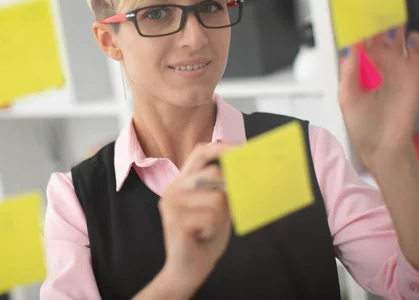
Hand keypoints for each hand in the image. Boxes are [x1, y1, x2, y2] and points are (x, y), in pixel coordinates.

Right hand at [158, 142, 232, 294]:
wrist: (187, 269)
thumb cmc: (206, 235)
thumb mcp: (218, 206)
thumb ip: (224, 187)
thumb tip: (246, 168)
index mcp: (181, 181)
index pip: (200, 152)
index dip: (223, 147)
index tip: (244, 150)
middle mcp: (173, 188)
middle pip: (215, 174)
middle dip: (230, 192)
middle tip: (226, 212)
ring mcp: (171, 203)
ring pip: (218, 198)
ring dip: (221, 218)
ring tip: (207, 229)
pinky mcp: (175, 220)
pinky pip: (212, 217)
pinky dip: (214, 230)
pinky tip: (201, 237)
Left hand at [338, 26, 418, 168]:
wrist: (384, 143)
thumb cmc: (361, 123)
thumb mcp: (347, 98)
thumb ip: (348, 73)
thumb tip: (350, 50)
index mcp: (357, 66)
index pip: (356, 39)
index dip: (355, 26)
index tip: (353, 13)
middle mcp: (376, 62)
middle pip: (377, 32)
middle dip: (375, 19)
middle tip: (374, 5)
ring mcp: (394, 65)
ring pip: (396, 35)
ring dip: (395, 24)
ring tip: (391, 17)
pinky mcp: (412, 72)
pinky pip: (415, 49)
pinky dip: (414, 40)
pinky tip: (409, 40)